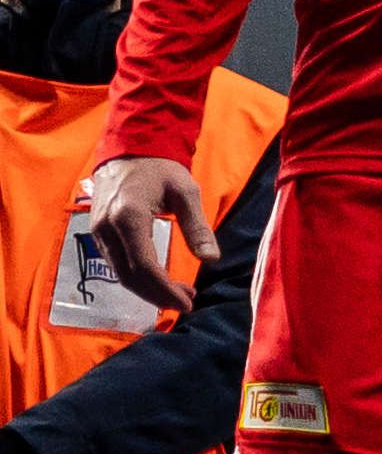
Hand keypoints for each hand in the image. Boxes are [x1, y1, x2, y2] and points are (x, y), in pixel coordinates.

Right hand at [80, 155, 207, 309]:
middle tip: (187, 302)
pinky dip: (138, 277)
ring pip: (121, 273)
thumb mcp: (186, 192)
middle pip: (130, 276)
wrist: (128, 151)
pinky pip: (117, 264)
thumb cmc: (160, 169)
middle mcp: (107, 227)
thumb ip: (197, 227)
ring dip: (149, 289)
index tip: (188, 301)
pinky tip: (161, 280)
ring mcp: (99, 231)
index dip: (164, 289)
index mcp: (128, 216)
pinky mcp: (99, 233)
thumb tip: (211, 259)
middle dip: (158, 295)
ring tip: (180, 293)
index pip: (144, 265)